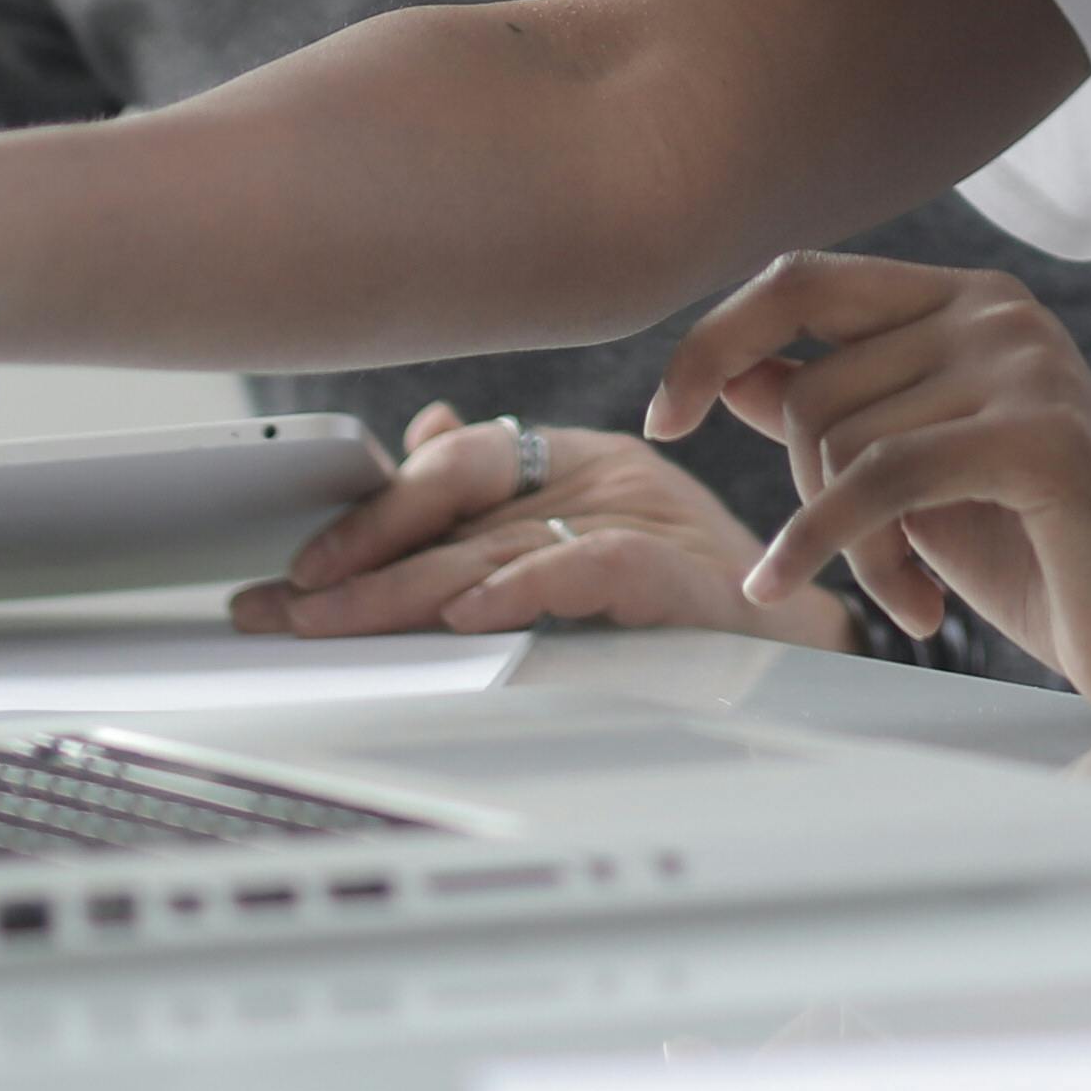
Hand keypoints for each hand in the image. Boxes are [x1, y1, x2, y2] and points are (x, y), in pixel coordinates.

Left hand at [239, 400, 846, 649]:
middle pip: (458, 502)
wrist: (810, 652)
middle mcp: (606, 476)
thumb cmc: (696, 602)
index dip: (369, 515)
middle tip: (280, 609)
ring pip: (501, 544)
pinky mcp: (688, 573)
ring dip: (403, 591)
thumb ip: (501, 501)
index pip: (454, 464)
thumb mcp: (586, 540)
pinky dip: (526, 589)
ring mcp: (649, 517)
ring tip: (333, 622)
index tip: (295, 575)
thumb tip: (419, 437)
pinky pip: (593, 569)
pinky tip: (468, 615)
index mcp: (577, 462)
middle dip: (355, 563)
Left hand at [648, 251, 1090, 725]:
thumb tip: (732, 375)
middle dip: (811, 498)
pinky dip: (834, 549)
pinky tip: (879, 610)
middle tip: (868, 569)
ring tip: (912, 593)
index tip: (663, 416)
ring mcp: (1026, 364)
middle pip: (812, 389)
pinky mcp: (1041, 437)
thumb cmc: (1041, 555)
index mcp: (966, 301)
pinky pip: (880, 482)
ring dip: (852, 548)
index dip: (714, 340)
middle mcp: (998, 311)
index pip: (802, 282)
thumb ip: (838, 411)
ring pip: (842, 445)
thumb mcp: (913, 476)